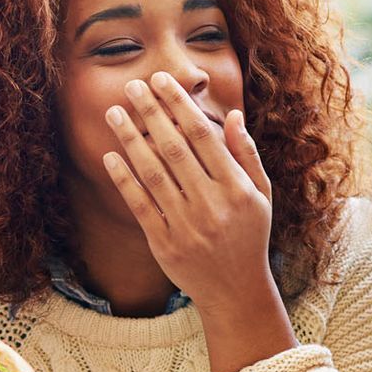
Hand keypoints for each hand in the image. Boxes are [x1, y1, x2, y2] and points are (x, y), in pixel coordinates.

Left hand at [101, 71, 274, 309]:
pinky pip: (140, 205)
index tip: (162, 81)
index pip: (203, 136)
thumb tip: (233, 115)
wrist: (236, 290)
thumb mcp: (261, 195)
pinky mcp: (164, 243)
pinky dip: (123, 179)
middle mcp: (212, 204)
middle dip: (151, 113)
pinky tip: (110, 156)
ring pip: (153, 173)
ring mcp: (187, 225)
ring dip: (131, 139)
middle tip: (132, 86)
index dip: (179, 105)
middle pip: (174, 148)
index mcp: (237, 188)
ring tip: (114, 112)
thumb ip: (247, 155)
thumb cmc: (250, 236)